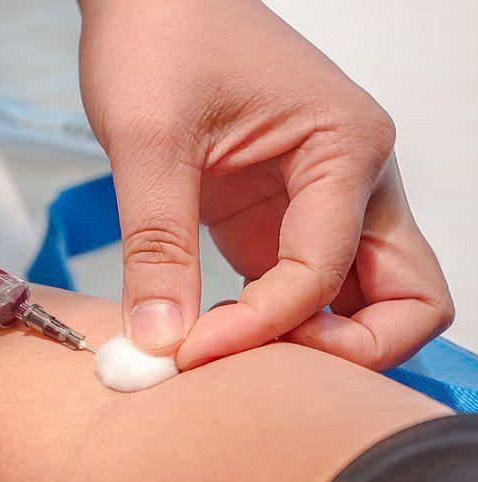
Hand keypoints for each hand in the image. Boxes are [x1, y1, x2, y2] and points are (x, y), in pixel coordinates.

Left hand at [78, 0, 452, 369]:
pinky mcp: (279, 217)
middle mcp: (354, 179)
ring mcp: (321, 202)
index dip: (263, 327)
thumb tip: (160, 340)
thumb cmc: (164, 33)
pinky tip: (216, 332)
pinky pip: (303, 288)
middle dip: (347, 353)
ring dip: (312, 343)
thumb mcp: (150, 140)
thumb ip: (157, 246)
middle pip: (404, 299)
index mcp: (346, 147)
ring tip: (231, 357)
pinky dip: (274, 323)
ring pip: (362, 300)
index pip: (325, 271)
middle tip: (262, 374)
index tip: (189, 351)